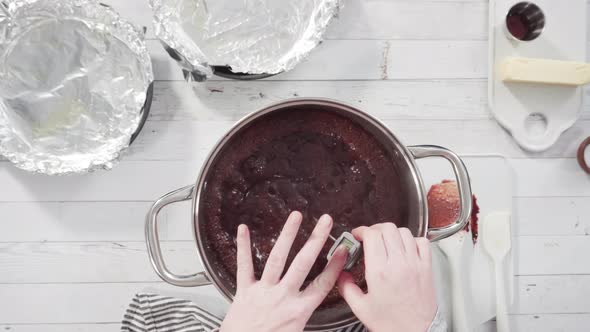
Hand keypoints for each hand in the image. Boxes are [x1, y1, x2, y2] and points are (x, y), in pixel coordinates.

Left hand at [220, 212, 347, 331]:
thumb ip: (304, 320)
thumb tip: (313, 307)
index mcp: (298, 311)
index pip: (322, 284)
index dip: (334, 266)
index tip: (342, 250)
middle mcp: (283, 297)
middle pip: (303, 264)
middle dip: (316, 240)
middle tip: (325, 222)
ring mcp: (263, 291)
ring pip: (277, 258)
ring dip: (287, 235)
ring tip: (295, 216)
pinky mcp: (244, 291)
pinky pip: (243, 265)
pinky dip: (243, 246)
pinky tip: (243, 229)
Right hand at [338, 223, 436, 331]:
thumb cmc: (392, 325)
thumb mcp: (361, 308)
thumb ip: (346, 288)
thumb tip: (341, 273)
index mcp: (380, 272)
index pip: (372, 235)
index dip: (362, 230)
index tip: (357, 235)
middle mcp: (398, 264)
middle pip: (387, 228)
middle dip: (375, 229)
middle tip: (370, 237)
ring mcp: (415, 264)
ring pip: (404, 232)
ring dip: (392, 233)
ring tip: (386, 241)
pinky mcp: (427, 268)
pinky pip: (422, 242)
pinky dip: (413, 240)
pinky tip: (406, 248)